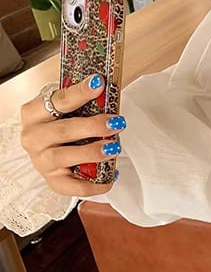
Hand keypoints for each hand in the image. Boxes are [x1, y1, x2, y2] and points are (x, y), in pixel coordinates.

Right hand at [20, 74, 123, 196]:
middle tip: (116, 123)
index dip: (80, 93)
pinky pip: (74, 187)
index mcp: (33, 113)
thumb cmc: (60, 128)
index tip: (98, 84)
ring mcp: (41, 161)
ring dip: (92, 152)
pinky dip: (95, 184)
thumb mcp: (65, 111)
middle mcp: (33, 137)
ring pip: (65, 156)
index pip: (58, 101)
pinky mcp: (54, 182)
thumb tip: (106, 91)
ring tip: (113, 147)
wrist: (49, 153)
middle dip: (92, 126)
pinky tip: (112, 175)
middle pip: (63, 130)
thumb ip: (81, 104)